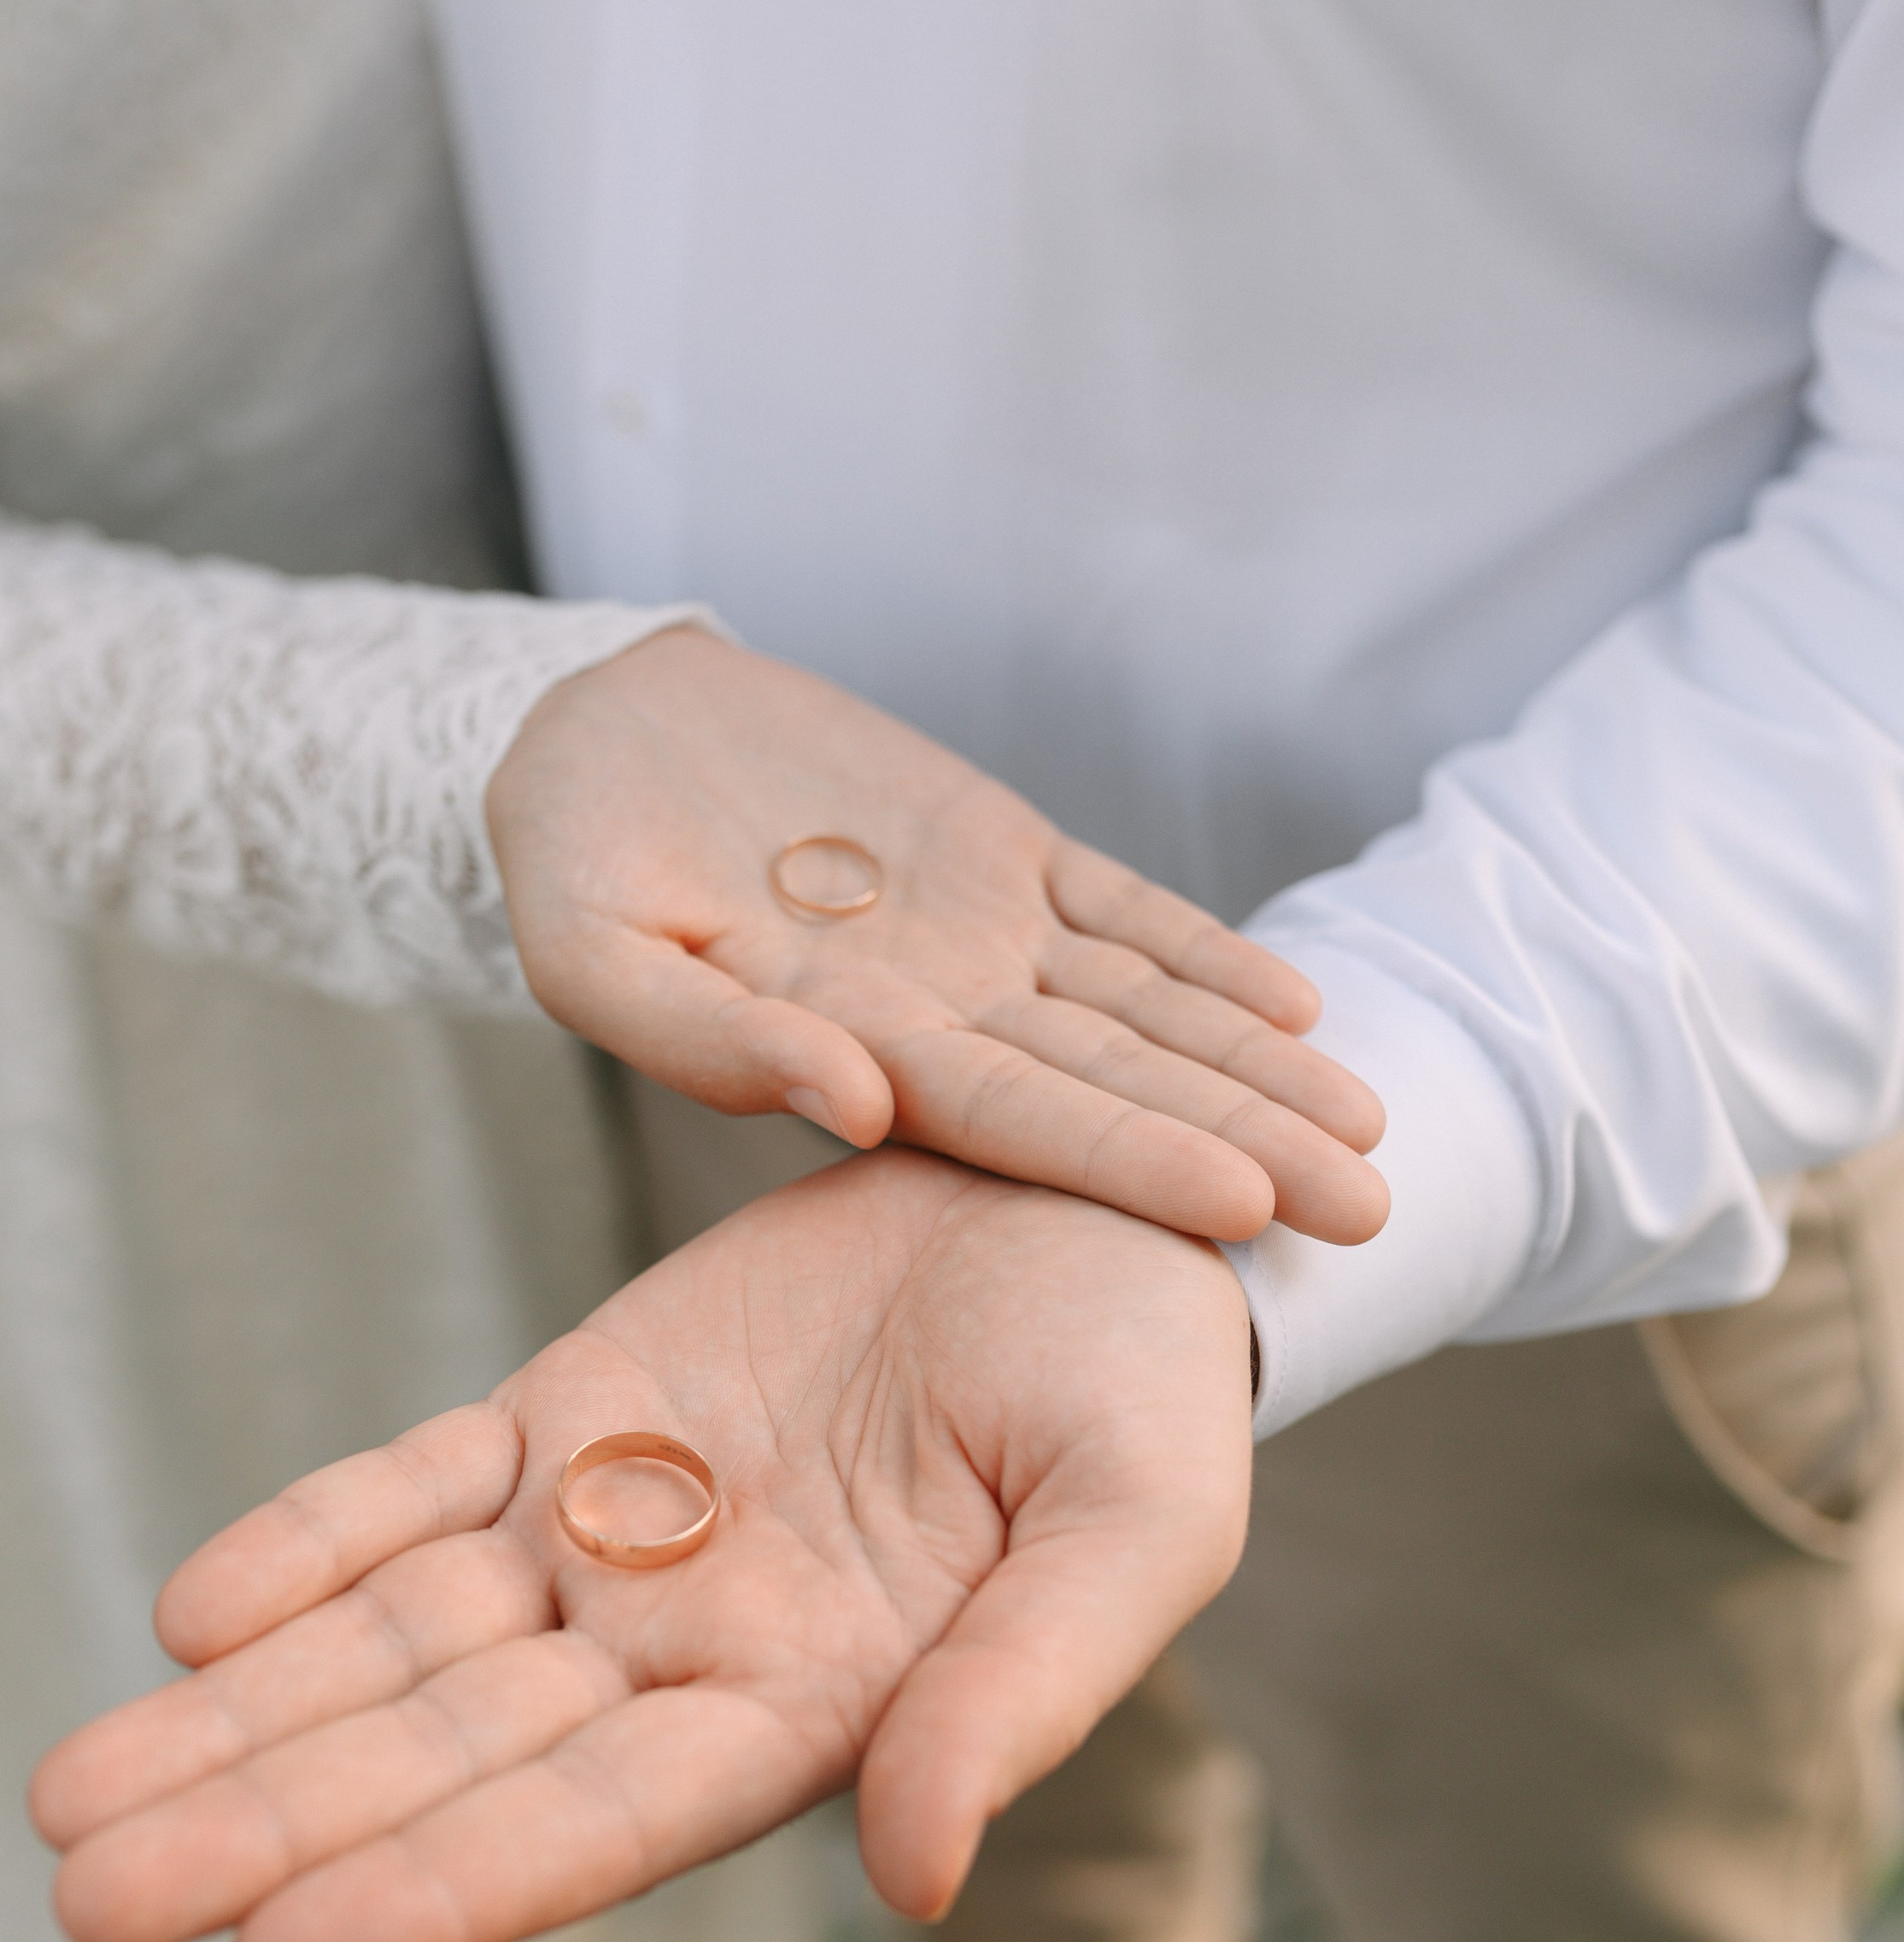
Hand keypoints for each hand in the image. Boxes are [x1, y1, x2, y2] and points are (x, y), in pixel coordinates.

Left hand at [33, 1151, 1253, 1941]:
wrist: (1105, 1203)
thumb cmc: (1150, 1385)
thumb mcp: (1138, 1527)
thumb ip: (1025, 1693)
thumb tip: (913, 1871)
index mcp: (820, 1710)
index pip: (599, 1825)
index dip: (442, 1890)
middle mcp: (688, 1652)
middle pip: (446, 1759)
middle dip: (270, 1828)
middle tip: (89, 1906)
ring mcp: (619, 1534)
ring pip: (395, 1645)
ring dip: (239, 1719)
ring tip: (67, 1801)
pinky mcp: (578, 1413)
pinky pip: (417, 1488)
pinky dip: (308, 1543)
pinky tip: (189, 1616)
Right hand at [489, 629, 1386, 1244]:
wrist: (594, 733)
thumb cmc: (570, 862)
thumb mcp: (594, 954)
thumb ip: (711, 1040)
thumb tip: (856, 1101)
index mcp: (851, 1051)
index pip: (1014, 1125)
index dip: (1130, 1160)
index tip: (1244, 1205)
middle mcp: (939, 1011)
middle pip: (1113, 1087)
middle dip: (1241, 1144)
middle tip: (1370, 1208)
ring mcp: (980, 934)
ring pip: (1141, 1010)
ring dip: (1251, 1066)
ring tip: (1364, 1120)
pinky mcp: (1000, 852)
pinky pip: (1122, 910)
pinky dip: (1204, 951)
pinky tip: (1295, 1002)